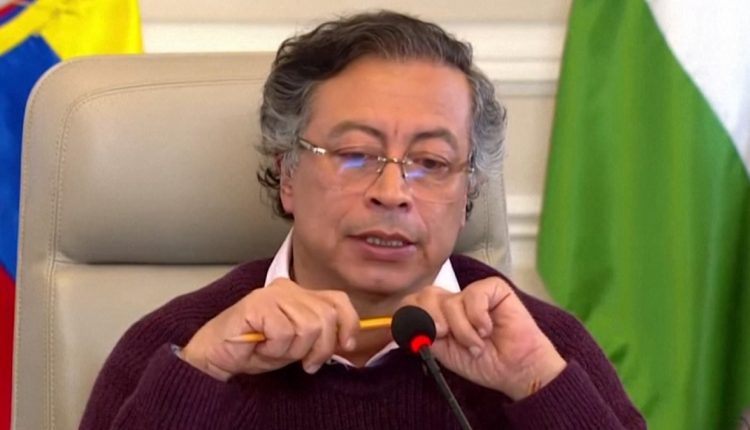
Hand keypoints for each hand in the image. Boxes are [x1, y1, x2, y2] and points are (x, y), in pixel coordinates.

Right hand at [181, 278, 359, 380]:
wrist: (214, 356)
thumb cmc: (252, 350)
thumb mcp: (297, 344)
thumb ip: (320, 336)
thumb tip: (348, 340)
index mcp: (299, 293)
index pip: (338, 300)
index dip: (349, 324)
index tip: (346, 345)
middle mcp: (287, 288)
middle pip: (327, 316)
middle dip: (321, 348)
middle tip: (305, 363)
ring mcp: (272, 294)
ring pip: (309, 327)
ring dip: (294, 351)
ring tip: (274, 352)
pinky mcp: (257, 304)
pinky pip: (285, 333)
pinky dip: (275, 350)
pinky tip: (260, 348)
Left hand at [401, 277, 565, 399]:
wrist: (515, 369)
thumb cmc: (484, 362)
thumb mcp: (444, 353)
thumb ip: (423, 336)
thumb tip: (404, 325)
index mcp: (438, 315)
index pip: (412, 302)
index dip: (410, 316)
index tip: (421, 336)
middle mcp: (452, 301)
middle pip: (426, 295)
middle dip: (431, 320)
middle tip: (445, 335)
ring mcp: (472, 293)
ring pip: (450, 301)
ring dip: (462, 330)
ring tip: (477, 344)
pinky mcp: (493, 288)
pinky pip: (474, 295)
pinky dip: (478, 317)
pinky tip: (489, 329)